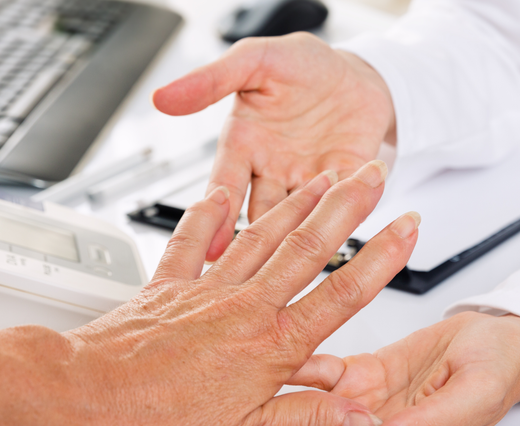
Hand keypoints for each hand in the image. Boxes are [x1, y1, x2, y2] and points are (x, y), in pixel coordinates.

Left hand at [55, 161, 417, 425]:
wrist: (85, 398)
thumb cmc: (156, 419)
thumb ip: (309, 422)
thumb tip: (361, 423)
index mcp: (271, 344)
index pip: (342, 294)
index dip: (382, 259)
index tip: (405, 229)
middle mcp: (245, 306)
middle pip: (308, 246)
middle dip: (347, 206)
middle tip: (370, 173)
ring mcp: (207, 289)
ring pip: (262, 234)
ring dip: (296, 202)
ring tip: (321, 175)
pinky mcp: (169, 285)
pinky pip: (192, 241)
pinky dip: (207, 215)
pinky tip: (220, 194)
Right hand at [152, 32, 394, 260]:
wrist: (356, 70)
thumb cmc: (303, 65)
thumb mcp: (254, 61)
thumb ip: (212, 80)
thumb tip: (164, 97)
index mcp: (244, 146)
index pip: (225, 188)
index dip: (219, 218)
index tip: (213, 248)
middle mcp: (273, 170)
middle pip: (261, 213)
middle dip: (258, 242)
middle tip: (256, 270)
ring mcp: (309, 180)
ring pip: (302, 216)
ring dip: (301, 230)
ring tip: (300, 248)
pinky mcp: (347, 179)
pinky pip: (346, 200)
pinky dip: (348, 208)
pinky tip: (347, 216)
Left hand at [180, 311, 519, 425]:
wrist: (507, 342)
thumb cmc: (499, 372)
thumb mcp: (472, 400)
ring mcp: (363, 400)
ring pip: (300, 413)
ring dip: (256, 419)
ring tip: (208, 422)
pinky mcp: (363, 372)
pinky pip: (316, 373)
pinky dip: (286, 372)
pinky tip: (254, 369)